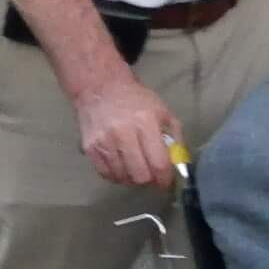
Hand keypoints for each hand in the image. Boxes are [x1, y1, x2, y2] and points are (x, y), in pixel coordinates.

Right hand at [73, 74, 182, 188]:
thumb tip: (179, 165)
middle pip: (140, 176)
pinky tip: (121, 166)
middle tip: (150, 174)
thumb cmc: (135, 99)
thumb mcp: (162, 111)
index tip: (166, 182)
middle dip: (149, 180)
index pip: (158, 164)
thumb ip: (175, 138)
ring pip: (123, 178)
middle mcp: (123, 134)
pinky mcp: (90, 147)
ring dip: (132, 178)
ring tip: (135, 168)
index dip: (165, 179)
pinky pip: (106, 174)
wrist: (99, 86)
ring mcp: (104, 142)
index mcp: (145, 123)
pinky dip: (116, 175)